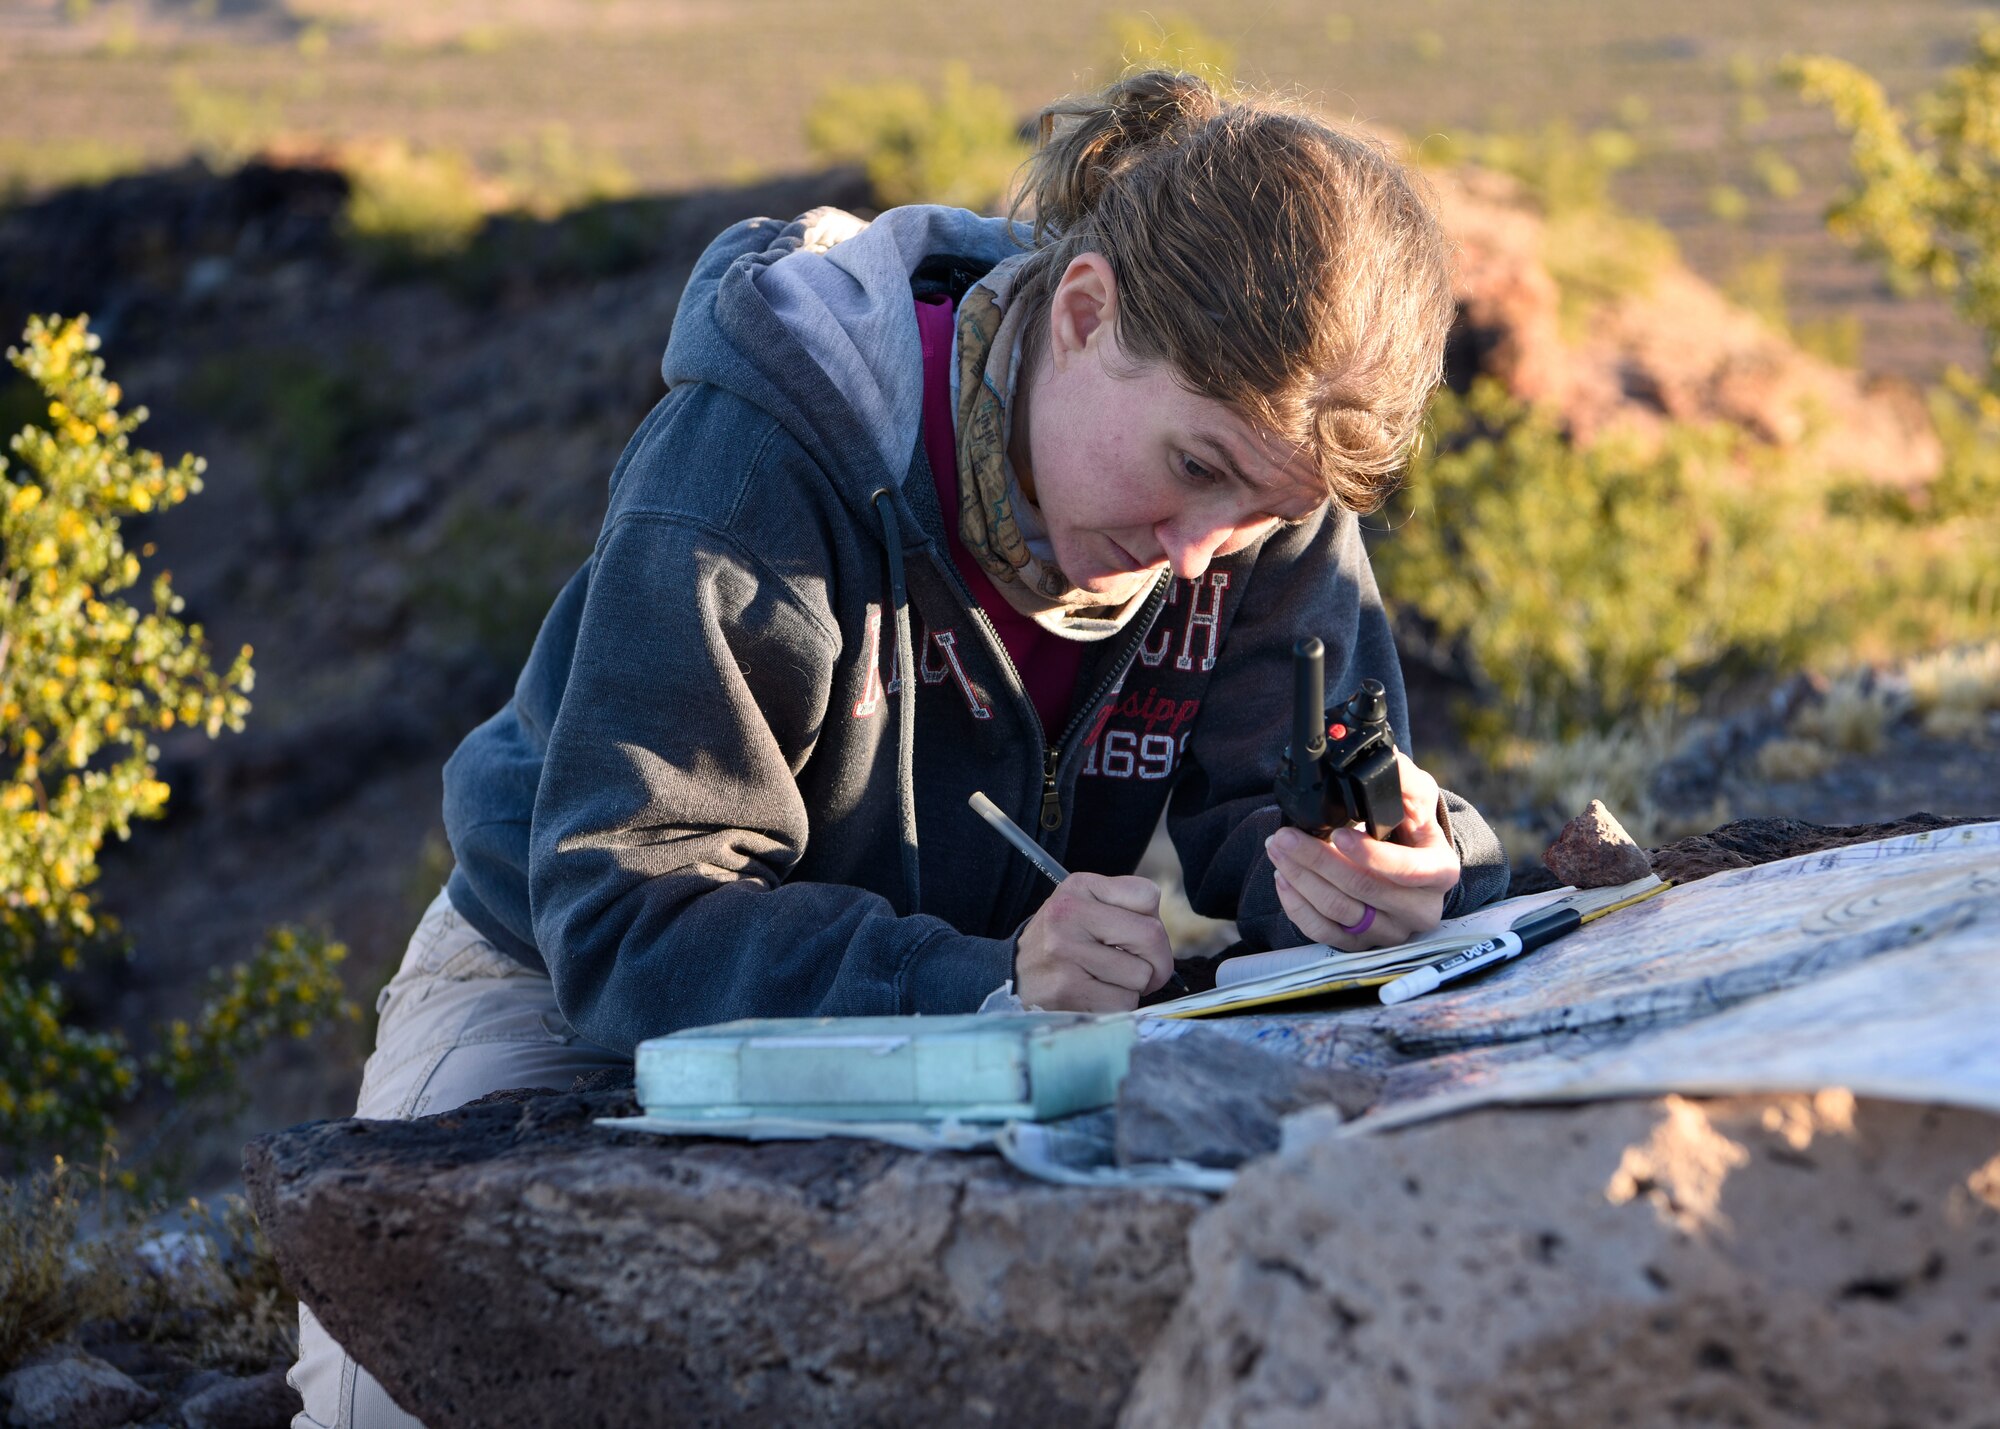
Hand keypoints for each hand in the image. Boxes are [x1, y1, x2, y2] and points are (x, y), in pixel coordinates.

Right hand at [1014, 872, 1173, 1012]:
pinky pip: (1123, 1002)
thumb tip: (1163, 940)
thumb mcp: (1082, 905)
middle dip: (1159, 962)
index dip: (1154, 922)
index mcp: (1079, 886)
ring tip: (1106, 981)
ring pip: (1141, 975)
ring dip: (1133, 986)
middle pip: (1151, 936)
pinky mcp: (1066, 989)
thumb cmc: (1061, 942)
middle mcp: (1069, 914)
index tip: (1139, 939)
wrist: (1011, 974)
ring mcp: (1065, 952)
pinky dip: (1117, 1005)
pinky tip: (1095, 995)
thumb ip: (1124, 908)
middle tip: (1145, 972)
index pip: (1148, 895)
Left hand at [1264, 751, 1461, 948]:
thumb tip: (1388, 759)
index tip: (1337, 834)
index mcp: (1439, 872)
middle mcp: (1420, 909)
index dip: (1369, 855)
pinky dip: (1297, 905)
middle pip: (1362, 890)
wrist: (1409, 863)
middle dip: (1317, 860)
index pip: (1406, 870)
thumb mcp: (1417, 798)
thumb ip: (1404, 780)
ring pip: (1339, 910)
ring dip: (1300, 877)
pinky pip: (1324, 932)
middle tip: (1284, 836)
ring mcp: (1391, 931)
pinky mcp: (1362, 945)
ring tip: (1278, 849)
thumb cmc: (1412, 828)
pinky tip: (1283, 878)